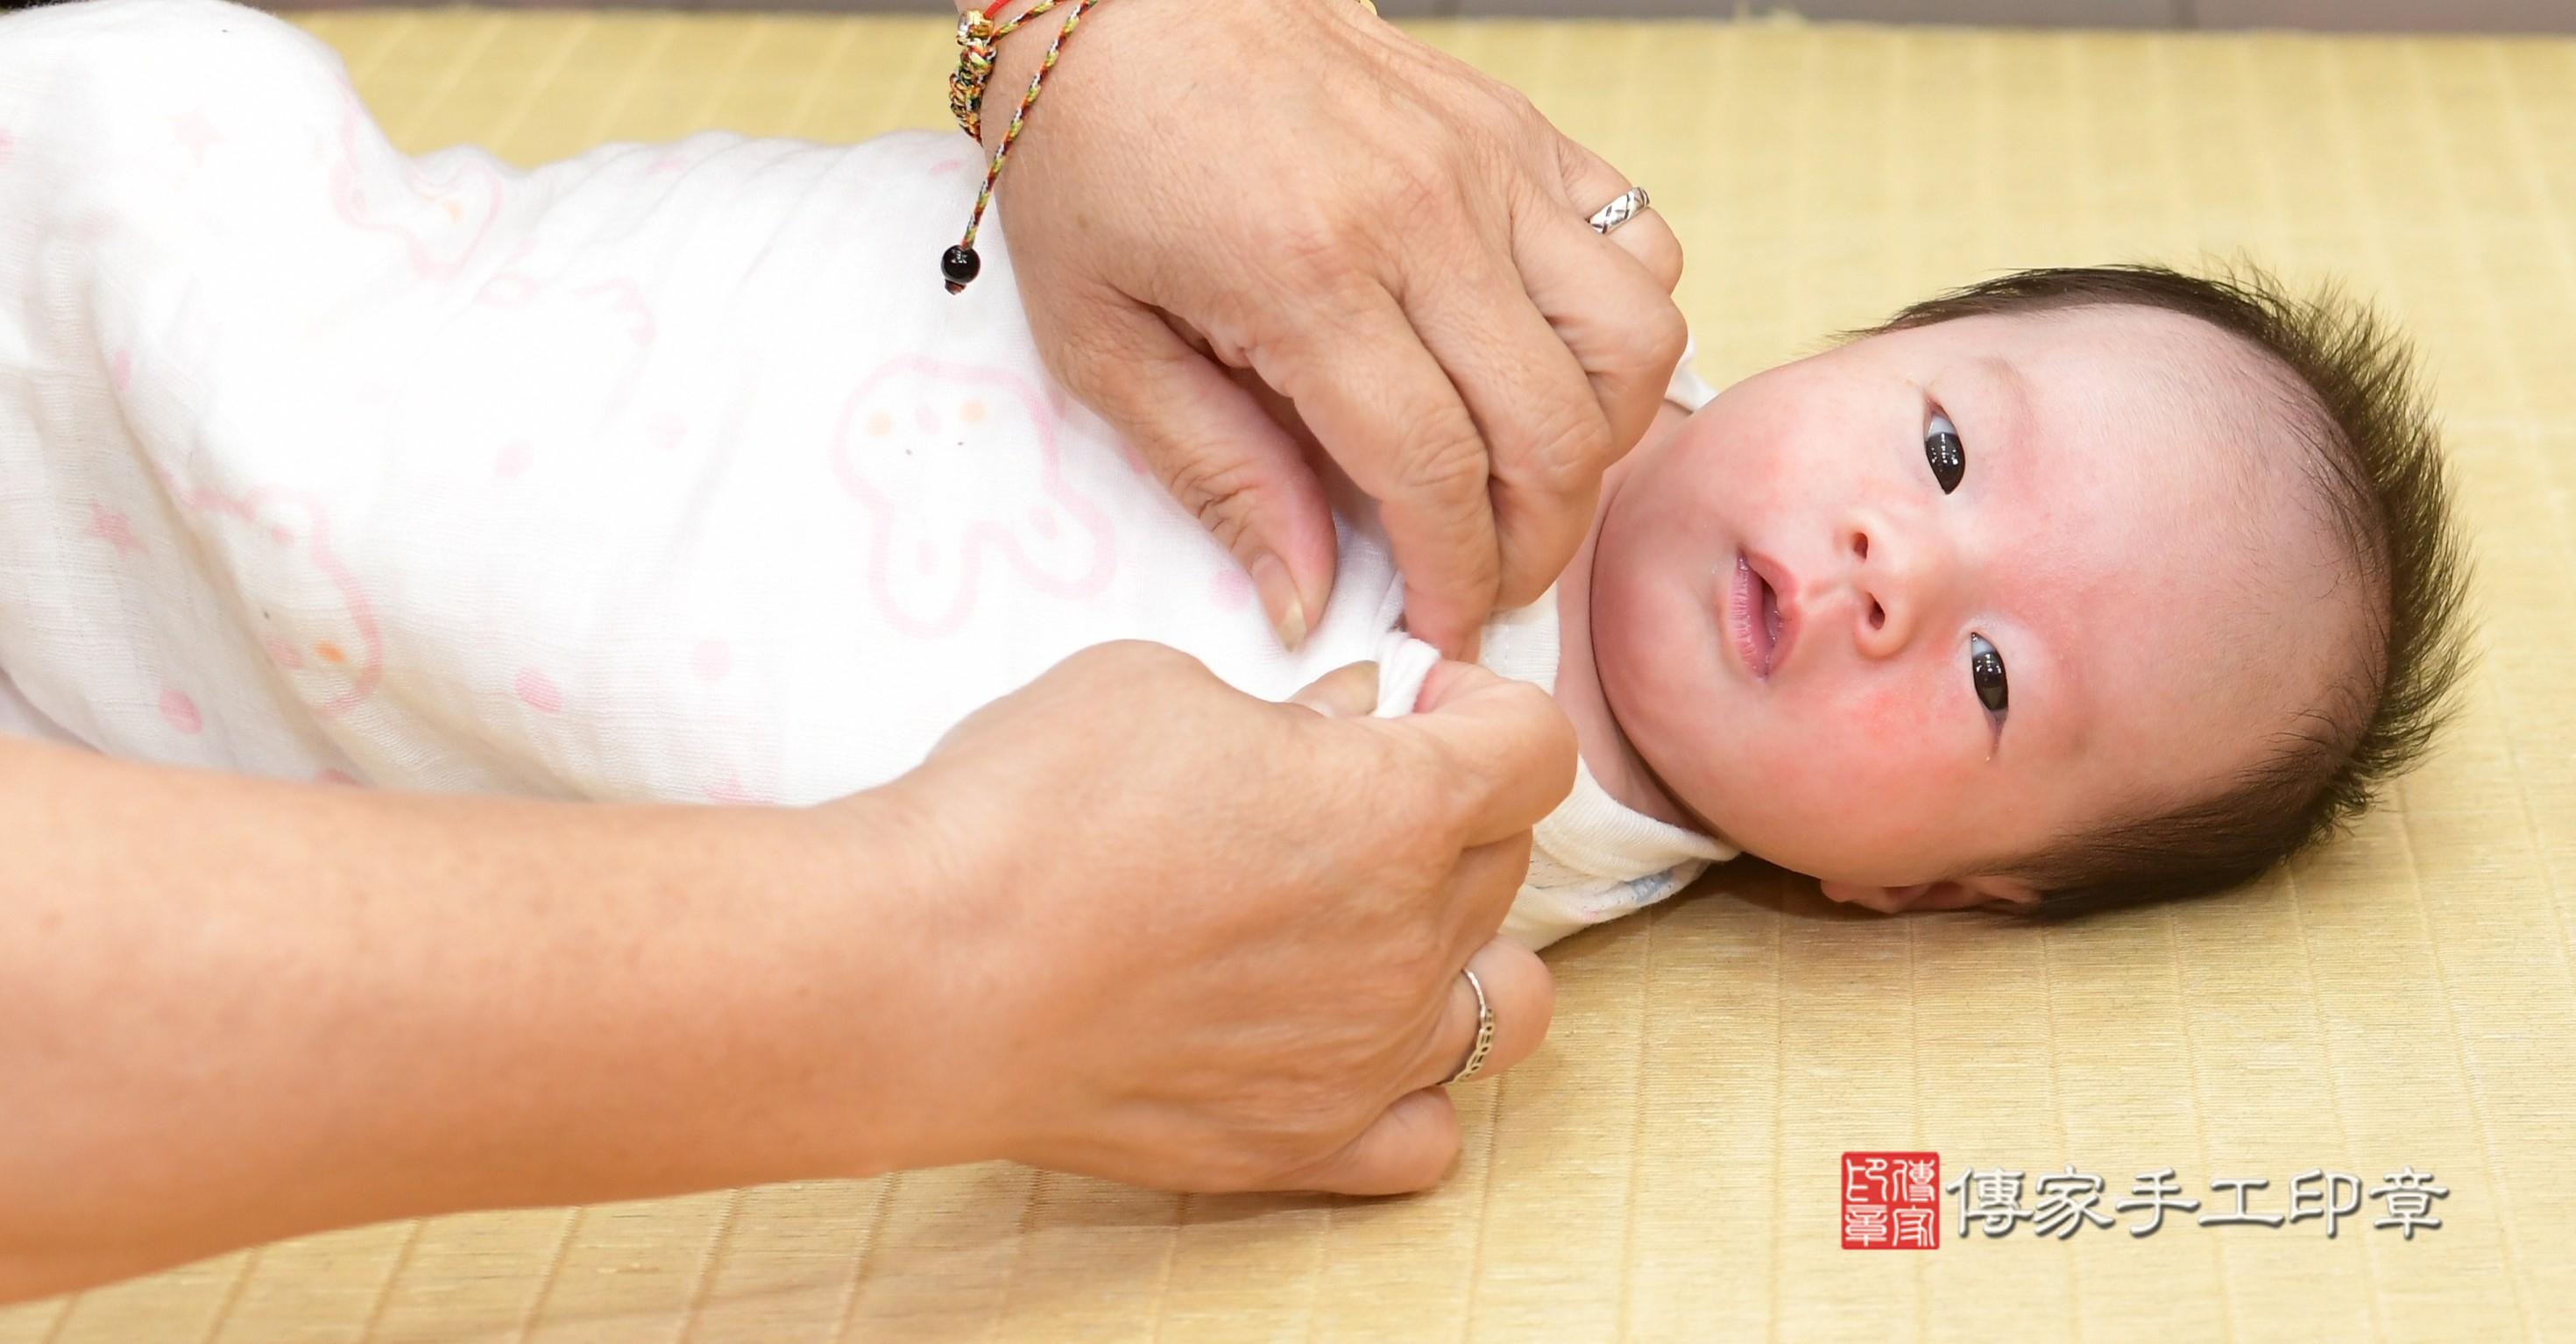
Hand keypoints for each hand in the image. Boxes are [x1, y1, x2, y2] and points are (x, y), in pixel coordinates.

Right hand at [879, 642, 1574, 1193]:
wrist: (925, 978)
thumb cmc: (1027, 811)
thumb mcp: (1154, 687)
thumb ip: (1285, 705)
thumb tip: (1346, 717)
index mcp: (1393, 809)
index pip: (1534, 748)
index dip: (1486, 709)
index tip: (1421, 701)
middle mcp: (1407, 941)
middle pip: (1505, 859)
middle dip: (1450, 808)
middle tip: (1346, 791)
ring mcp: (1364, 1056)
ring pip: (1507, 1002)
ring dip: (1469, 947)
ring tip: (1381, 919)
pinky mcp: (1302, 1143)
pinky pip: (1429, 1135)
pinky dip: (1414, 1085)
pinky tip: (1349, 1038)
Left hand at [980, 0, 1686, 658]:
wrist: (1126, 2)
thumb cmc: (1098, 166)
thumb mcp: (1102, 343)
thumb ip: (1215, 476)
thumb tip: (1306, 604)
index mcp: (1308, 278)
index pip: (1436, 474)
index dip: (1453, 580)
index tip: (1438, 631)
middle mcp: (1425, 218)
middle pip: (1555, 431)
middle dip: (1533, 545)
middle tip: (1480, 580)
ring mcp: (1489, 164)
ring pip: (1634, 339)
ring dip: (1600, 441)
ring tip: (1525, 480)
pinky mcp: (1519, 128)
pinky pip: (1641, 241)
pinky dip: (1623, 325)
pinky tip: (1546, 363)